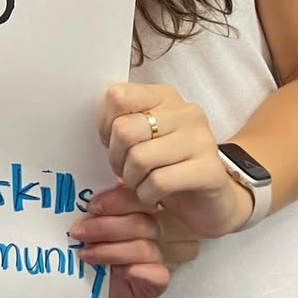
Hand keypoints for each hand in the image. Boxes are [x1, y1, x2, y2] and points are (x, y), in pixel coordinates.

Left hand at [71, 182, 169, 297]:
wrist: (81, 286)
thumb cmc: (81, 250)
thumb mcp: (81, 225)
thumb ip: (87, 209)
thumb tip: (77, 192)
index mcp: (133, 208)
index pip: (136, 196)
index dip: (116, 200)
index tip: (90, 206)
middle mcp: (147, 229)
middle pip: (140, 221)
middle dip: (104, 227)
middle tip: (77, 232)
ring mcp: (154, 255)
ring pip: (144, 248)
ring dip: (109, 251)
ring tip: (84, 254)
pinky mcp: (156, 280)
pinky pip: (157, 274)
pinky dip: (137, 272)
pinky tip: (118, 273)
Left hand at [99, 83, 252, 238]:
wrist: (214, 201)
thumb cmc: (169, 168)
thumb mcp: (142, 141)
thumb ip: (118, 128)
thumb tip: (84, 133)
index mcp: (164, 97)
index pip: (118, 96)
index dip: (104, 125)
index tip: (110, 144)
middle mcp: (186, 112)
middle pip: (125, 129)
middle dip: (116, 158)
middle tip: (124, 172)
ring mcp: (201, 139)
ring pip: (140, 157)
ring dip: (131, 179)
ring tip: (140, 184)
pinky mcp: (210, 169)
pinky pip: (159, 181)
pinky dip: (147, 194)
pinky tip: (153, 196)